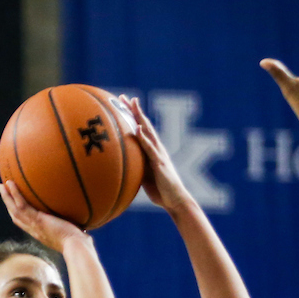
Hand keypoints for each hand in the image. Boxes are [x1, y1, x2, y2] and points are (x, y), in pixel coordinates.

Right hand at [0, 179, 87, 252]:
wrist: (76, 247)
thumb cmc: (80, 245)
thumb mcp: (75, 235)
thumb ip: (76, 228)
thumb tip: (87, 225)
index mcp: (41, 233)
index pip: (26, 223)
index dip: (19, 214)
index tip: (15, 205)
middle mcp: (34, 230)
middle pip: (16, 216)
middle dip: (8, 204)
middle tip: (2, 191)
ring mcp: (34, 225)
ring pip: (14, 210)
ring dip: (7, 197)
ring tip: (1, 185)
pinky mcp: (37, 220)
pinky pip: (22, 205)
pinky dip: (14, 194)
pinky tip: (10, 183)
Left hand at [122, 96, 192, 213]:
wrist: (175, 201)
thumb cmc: (160, 191)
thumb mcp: (145, 176)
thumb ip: (137, 166)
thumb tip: (123, 165)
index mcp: (153, 151)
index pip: (141, 129)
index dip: (132, 117)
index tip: (122, 104)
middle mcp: (157, 148)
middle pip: (144, 125)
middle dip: (134, 110)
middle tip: (123, 97)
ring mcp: (158, 154)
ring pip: (148, 131)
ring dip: (139, 117)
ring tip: (132, 104)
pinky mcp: (159, 162)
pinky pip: (149, 148)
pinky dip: (143, 138)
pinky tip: (136, 128)